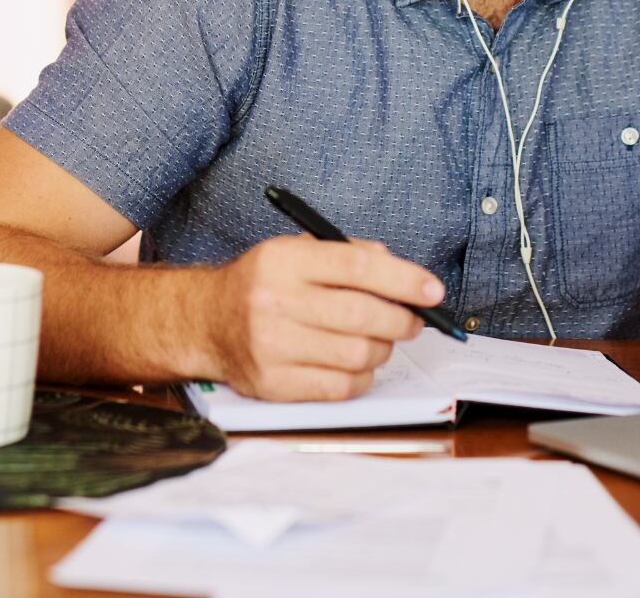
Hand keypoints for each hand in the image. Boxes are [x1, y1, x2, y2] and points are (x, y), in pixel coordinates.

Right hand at [198, 235, 443, 401]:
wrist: (206, 321)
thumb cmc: (263, 284)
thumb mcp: (295, 252)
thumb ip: (348, 255)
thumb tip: (402, 273)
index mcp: (283, 260)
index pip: (358, 266)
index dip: (404, 279)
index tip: (433, 291)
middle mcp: (274, 301)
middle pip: (362, 314)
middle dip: (402, 320)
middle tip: (412, 320)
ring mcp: (271, 346)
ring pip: (357, 355)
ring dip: (382, 349)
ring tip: (378, 340)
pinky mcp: (272, 384)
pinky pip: (340, 387)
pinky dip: (361, 377)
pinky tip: (355, 363)